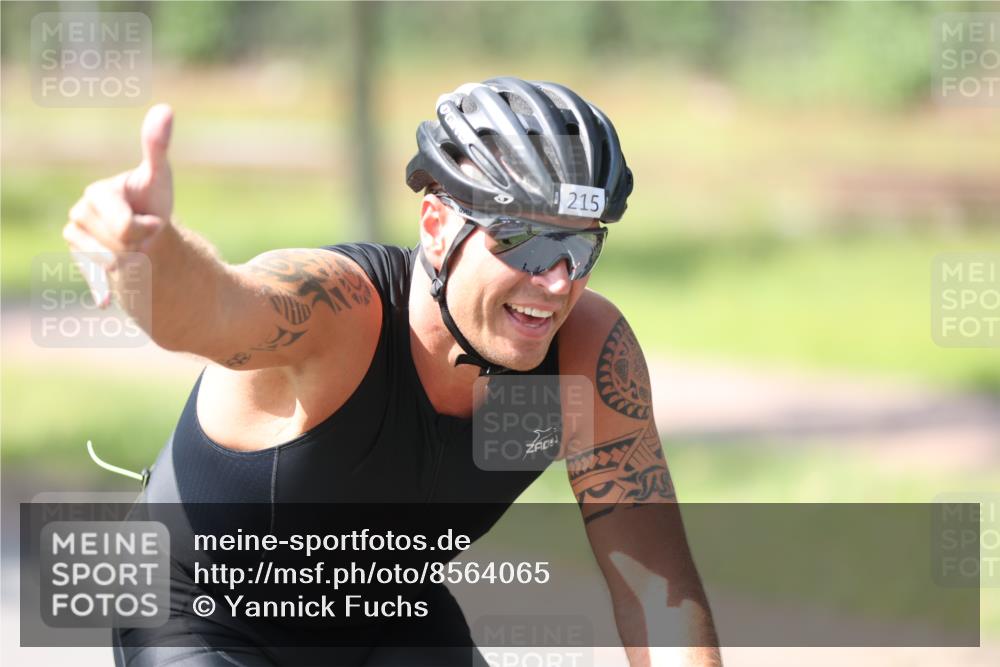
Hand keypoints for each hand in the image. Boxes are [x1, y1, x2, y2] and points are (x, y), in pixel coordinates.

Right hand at [64, 104, 173, 304]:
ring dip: (132, 260)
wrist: (149, 223)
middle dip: (140, 244)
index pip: (124, 226)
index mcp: (97, 193)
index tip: (152, 219)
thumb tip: (165, 109)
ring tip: (137, 246)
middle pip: (118, 246)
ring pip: (110, 262)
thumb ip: (157, 146)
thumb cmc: (154, 197)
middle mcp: (80, 213)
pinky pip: (91, 276)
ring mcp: (77, 236)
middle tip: (146, 232)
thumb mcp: (159, 176)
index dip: (147, 228)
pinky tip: (104, 303)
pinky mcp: (81, 258)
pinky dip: (100, 289)